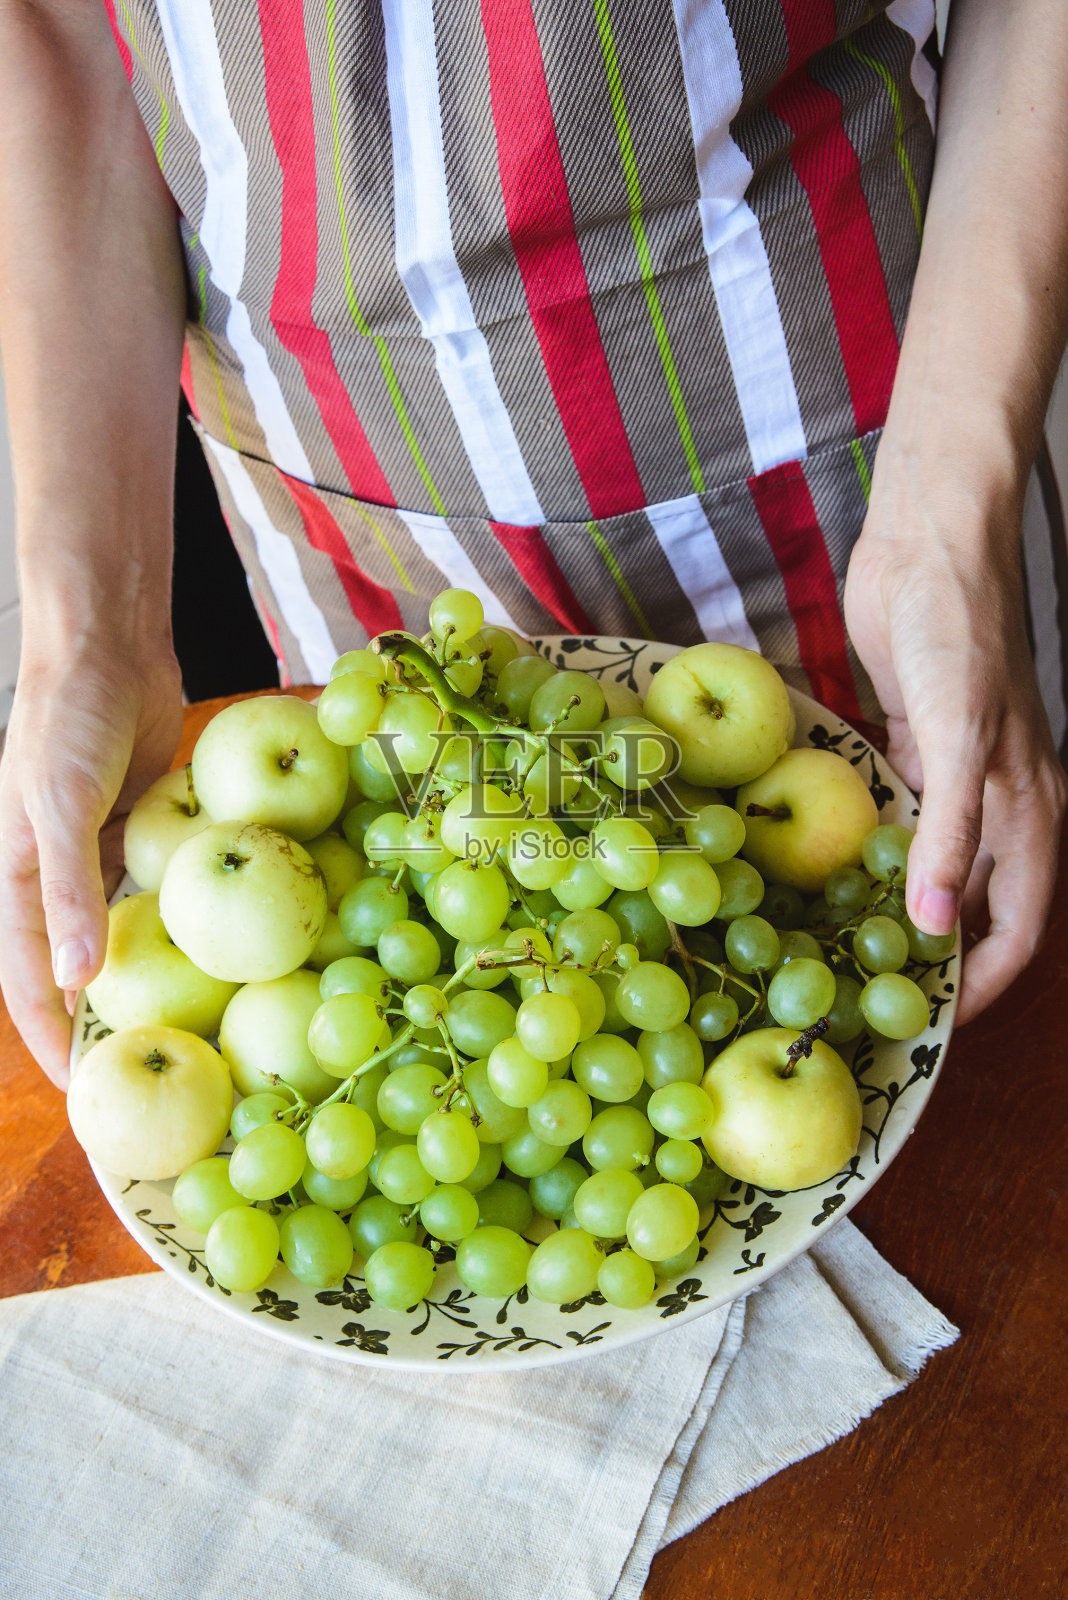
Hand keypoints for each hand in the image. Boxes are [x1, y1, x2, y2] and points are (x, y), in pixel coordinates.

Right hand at [0, 642, 182, 1087]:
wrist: (110, 642)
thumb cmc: (68, 717)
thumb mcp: (58, 804)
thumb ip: (65, 891)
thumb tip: (74, 980)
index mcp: (16, 873)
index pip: (25, 976)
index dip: (48, 1034)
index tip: (81, 1090)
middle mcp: (58, 871)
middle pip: (79, 962)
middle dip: (105, 1016)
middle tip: (147, 1070)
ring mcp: (106, 849)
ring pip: (127, 927)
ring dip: (151, 969)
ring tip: (190, 1025)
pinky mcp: (150, 825)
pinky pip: (165, 882)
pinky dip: (184, 911)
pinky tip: (221, 945)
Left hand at [844, 459, 1065, 1025]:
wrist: (931, 541)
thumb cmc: (959, 631)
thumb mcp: (959, 736)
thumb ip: (952, 832)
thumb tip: (936, 927)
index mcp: (1029, 808)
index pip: (1017, 924)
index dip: (983, 982)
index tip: (933, 1025)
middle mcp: (995, 800)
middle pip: (974, 901)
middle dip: (933, 952)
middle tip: (871, 994)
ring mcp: (950, 772)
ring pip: (929, 860)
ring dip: (894, 900)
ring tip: (837, 945)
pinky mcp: (908, 741)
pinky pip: (893, 813)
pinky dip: (866, 843)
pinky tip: (821, 866)